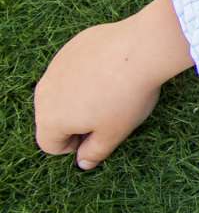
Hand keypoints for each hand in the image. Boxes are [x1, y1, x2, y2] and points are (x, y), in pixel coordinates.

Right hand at [33, 0, 193, 168]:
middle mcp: (44, 93)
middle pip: (52, 118)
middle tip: (108, 114)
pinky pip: (73, 69)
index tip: (100, 134)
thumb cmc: (127, 96)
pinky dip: (87, 74)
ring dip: (80, 98)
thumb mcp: (114, 133)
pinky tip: (113, 69)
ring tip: (112, 91)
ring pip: (61, 92)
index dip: (76, 146)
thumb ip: (95, 152)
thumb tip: (83, 163)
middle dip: (75, 122)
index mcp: (49, 119)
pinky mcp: (71, 48)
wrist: (141, 49)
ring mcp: (55, 67)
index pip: (50, 145)